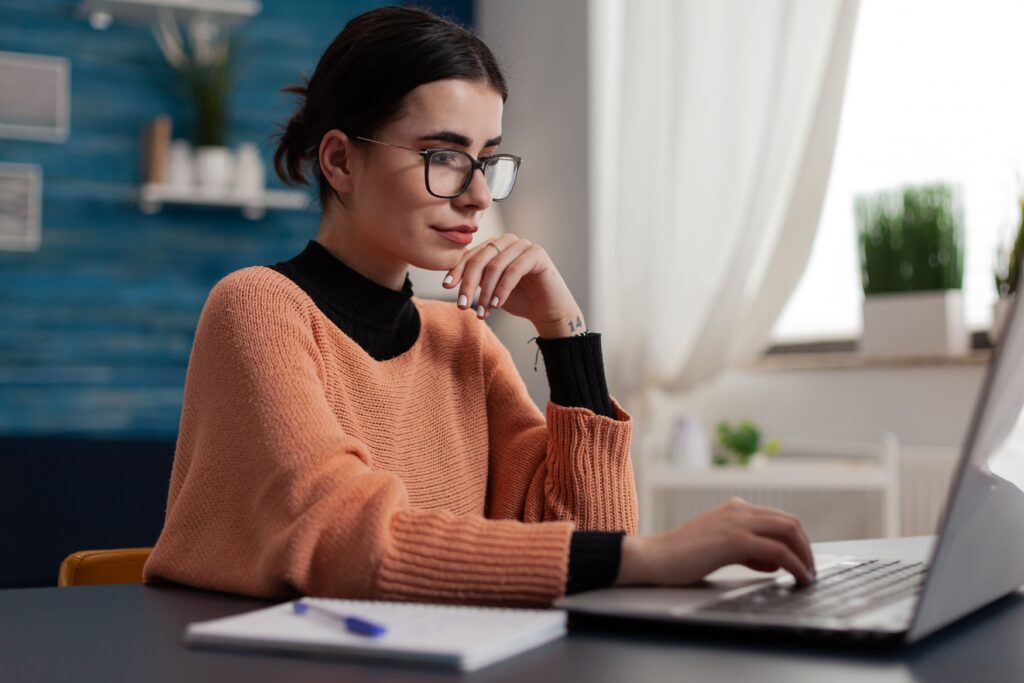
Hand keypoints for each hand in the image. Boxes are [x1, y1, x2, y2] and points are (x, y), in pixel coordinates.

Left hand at [442, 234, 586, 338]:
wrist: (548, 311)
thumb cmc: (519, 299)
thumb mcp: (490, 290)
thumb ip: (475, 281)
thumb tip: (450, 281)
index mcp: (495, 246)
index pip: (471, 254)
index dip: (457, 270)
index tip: (446, 286)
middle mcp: (508, 241)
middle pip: (481, 258)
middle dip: (468, 283)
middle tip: (462, 305)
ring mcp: (524, 245)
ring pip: (496, 265)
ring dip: (486, 292)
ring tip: (483, 312)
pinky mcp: (537, 254)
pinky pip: (514, 270)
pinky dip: (502, 289)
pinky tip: (497, 305)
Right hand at [615, 497, 816, 586]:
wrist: (654, 558)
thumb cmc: (681, 557)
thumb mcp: (719, 548)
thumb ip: (746, 550)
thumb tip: (773, 561)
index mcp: (734, 508)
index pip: (779, 518)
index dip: (797, 540)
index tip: (803, 561)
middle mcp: (738, 509)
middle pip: (789, 522)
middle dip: (806, 548)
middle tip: (811, 571)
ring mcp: (736, 522)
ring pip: (789, 532)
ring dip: (805, 556)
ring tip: (808, 577)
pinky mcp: (734, 540)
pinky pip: (779, 551)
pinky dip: (796, 565)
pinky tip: (799, 578)